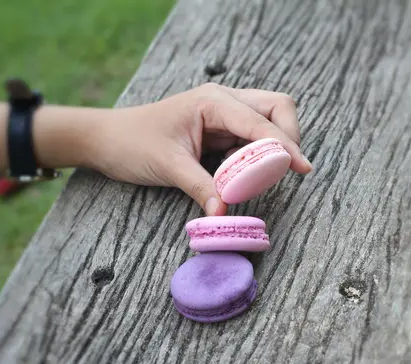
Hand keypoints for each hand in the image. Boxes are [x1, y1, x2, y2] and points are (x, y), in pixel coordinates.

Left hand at [85, 83, 312, 215]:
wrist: (108, 140)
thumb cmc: (133, 143)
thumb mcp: (169, 166)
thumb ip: (201, 188)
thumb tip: (225, 213)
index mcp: (213, 102)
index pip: (261, 121)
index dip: (285, 145)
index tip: (302, 168)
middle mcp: (223, 102)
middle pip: (277, 108)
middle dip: (288, 137)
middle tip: (287, 169)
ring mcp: (224, 115)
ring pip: (268, 123)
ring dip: (273, 149)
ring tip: (262, 177)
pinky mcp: (220, 131)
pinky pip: (251, 140)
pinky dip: (257, 157)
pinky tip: (244, 175)